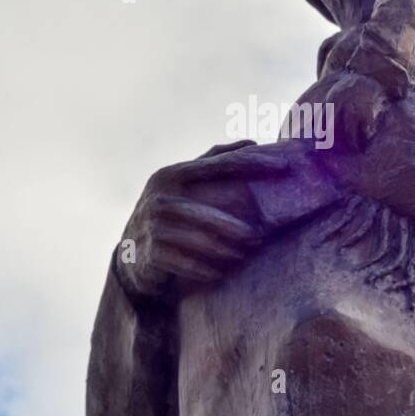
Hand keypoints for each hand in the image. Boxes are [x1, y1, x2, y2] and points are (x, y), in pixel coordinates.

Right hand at [116, 140, 291, 301]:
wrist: (130, 250)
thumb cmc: (169, 212)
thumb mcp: (183, 184)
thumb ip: (213, 161)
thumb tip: (253, 142)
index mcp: (171, 175)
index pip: (217, 165)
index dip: (252, 163)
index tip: (284, 165)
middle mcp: (158, 197)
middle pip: (207, 212)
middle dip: (235, 227)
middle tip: (260, 238)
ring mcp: (150, 226)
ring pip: (196, 240)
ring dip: (224, 250)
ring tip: (244, 255)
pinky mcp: (149, 253)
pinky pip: (183, 263)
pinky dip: (204, 269)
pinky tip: (220, 273)